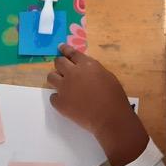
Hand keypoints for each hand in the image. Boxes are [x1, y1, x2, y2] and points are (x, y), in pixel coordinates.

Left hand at [48, 44, 148, 165]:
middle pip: (58, 63)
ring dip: (56, 79)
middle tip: (62, 70)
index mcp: (86, 65)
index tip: (60, 48)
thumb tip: (84, 70)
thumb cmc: (114, 97)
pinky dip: (58, 98)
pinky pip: (53, 97)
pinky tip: (66, 102)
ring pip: (50, 77)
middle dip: (60, 64)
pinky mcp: (59, 102)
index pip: (71, 53)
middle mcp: (72, 73)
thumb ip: (93, 70)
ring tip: (63, 86)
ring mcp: (64, 88)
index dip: (65, 49)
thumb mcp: (108, 76)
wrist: (110, 118)